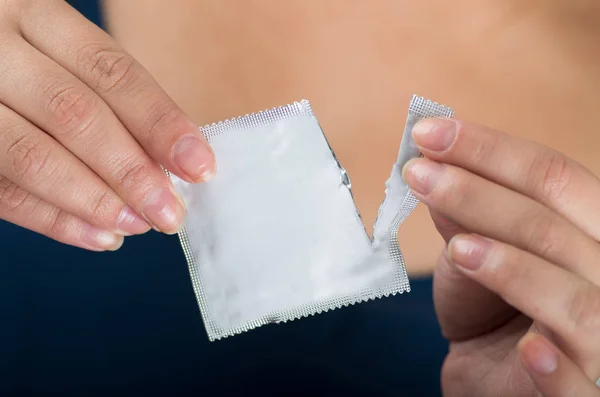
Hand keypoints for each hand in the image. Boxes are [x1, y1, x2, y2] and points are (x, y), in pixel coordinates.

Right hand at [0, 0, 214, 250]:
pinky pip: (1, 190)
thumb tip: (173, 162)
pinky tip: (97, 236)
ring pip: (31, 156)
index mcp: (36, 15)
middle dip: (131, 171)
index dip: (160, 123)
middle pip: (74, 114)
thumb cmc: (28, 63)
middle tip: (170, 213)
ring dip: (95, 201)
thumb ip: (108, 98)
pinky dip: (53, 220)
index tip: (200, 167)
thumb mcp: (60, 54)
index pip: (109, 72)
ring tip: (137, 225)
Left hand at [402, 119, 599, 395]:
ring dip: (513, 269)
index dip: (490, 151)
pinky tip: (530, 351)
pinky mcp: (590, 394)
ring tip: (457, 248)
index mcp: (590, 235)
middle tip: (417, 172)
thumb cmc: (494, 320)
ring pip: (574, 298)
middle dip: (481, 193)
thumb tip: (437, 169)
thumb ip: (468, 223)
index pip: (555, 177)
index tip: (428, 133)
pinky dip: (559, 370)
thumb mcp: (476, 263)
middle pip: (556, 226)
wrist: (500, 388)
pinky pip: (584, 384)